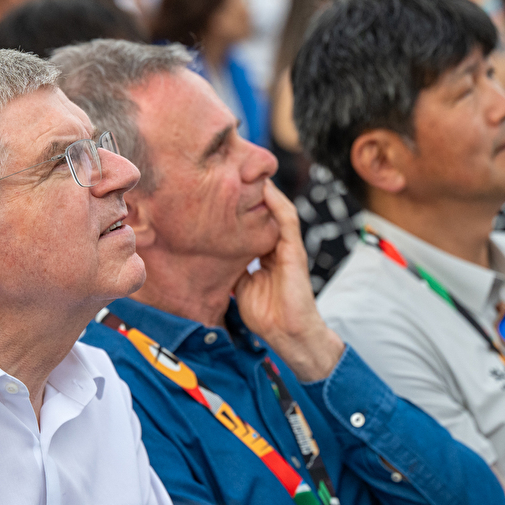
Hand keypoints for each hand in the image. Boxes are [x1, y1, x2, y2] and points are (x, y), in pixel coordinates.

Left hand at [233, 180, 343, 381]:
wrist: (287, 333)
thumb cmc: (264, 314)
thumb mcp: (239, 284)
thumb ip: (231, 267)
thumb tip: (209, 256)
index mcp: (264, 253)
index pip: (250, 223)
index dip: (237, 207)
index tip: (218, 192)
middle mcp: (276, 246)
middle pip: (263, 212)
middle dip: (250, 192)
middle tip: (232, 171)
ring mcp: (287, 247)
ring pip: (277, 209)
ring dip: (265, 190)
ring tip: (250, 171)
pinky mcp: (294, 250)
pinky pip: (287, 220)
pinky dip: (277, 203)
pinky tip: (267, 188)